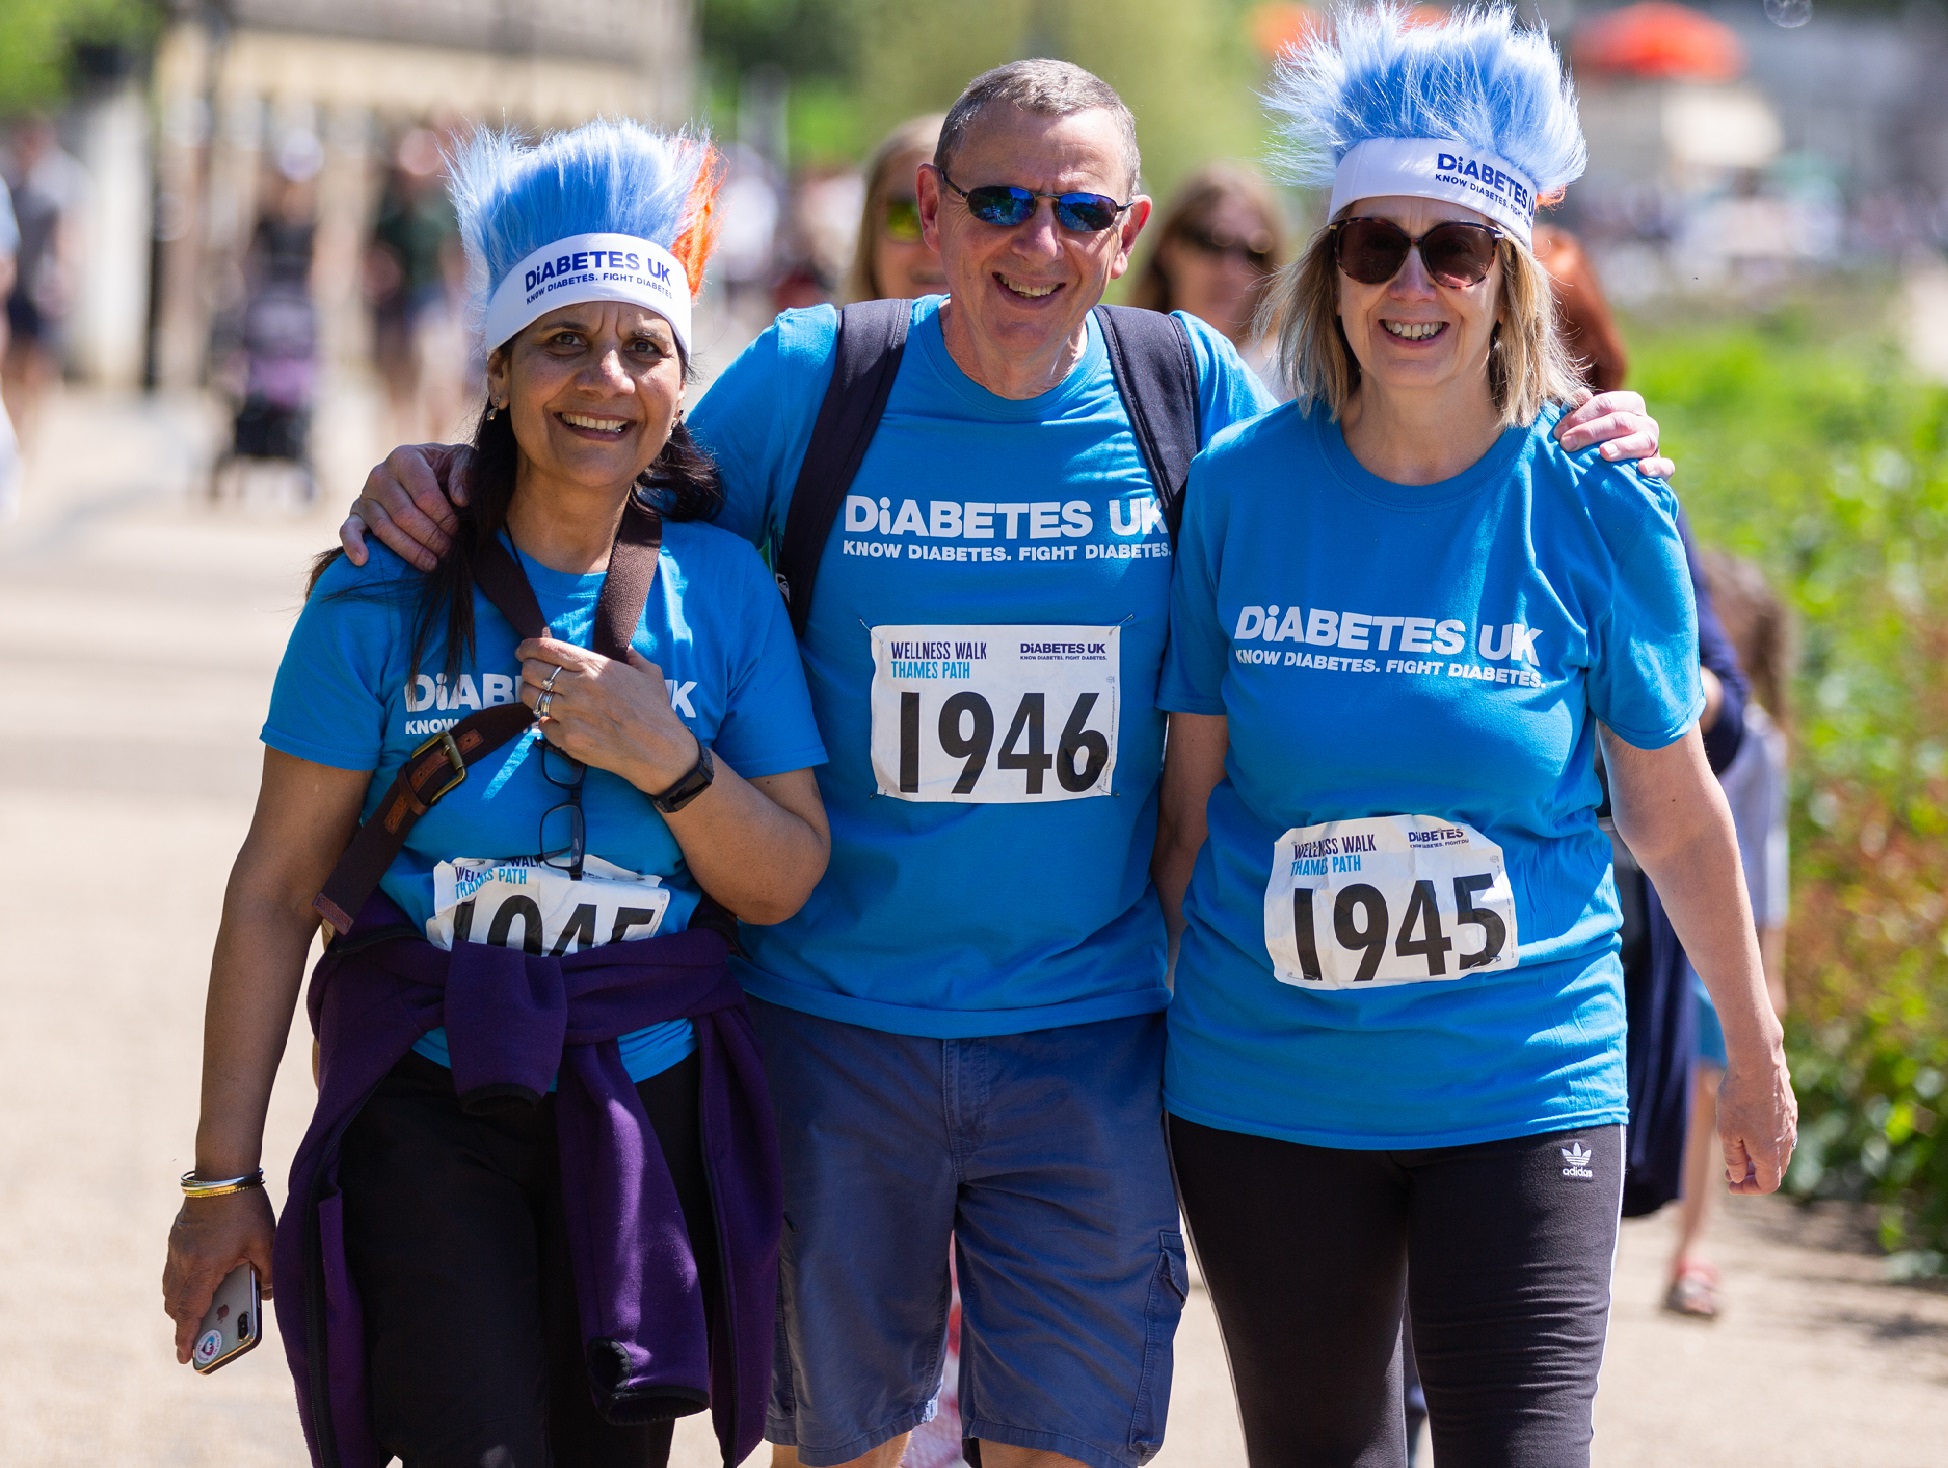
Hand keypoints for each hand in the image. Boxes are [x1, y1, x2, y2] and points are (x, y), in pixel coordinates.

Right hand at [163, 1188, 277, 1362]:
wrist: (222, 1173)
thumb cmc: (246, 1207)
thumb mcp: (266, 1242)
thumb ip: (269, 1273)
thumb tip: (267, 1295)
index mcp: (204, 1267)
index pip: (190, 1312)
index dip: (187, 1338)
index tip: (184, 1358)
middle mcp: (183, 1262)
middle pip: (176, 1305)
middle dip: (185, 1323)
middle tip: (198, 1338)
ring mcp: (176, 1250)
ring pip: (171, 1289)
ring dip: (182, 1304)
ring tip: (201, 1313)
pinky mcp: (176, 1239)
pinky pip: (173, 1272)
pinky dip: (182, 1284)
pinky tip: (201, 1282)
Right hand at [339, 443, 472, 570]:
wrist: (430, 473)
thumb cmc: (449, 469)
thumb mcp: (464, 461)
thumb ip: (467, 473)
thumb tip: (461, 499)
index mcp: (405, 457)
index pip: (425, 496)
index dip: (444, 518)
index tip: (458, 532)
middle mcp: (380, 474)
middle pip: (405, 515)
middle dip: (431, 538)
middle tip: (449, 551)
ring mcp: (365, 494)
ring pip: (384, 529)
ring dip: (410, 550)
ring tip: (432, 563)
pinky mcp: (357, 513)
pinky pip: (348, 529)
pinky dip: (353, 545)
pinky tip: (363, 561)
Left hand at [518, 638, 699, 794]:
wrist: (657, 750)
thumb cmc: (655, 711)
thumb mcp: (650, 673)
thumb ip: (632, 657)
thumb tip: (626, 650)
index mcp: (594, 666)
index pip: (546, 649)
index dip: (528, 647)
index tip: (523, 650)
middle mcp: (577, 687)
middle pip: (530, 671)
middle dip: (526, 670)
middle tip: (531, 674)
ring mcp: (569, 714)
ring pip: (530, 697)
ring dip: (532, 695)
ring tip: (541, 698)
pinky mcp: (567, 738)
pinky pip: (542, 725)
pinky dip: (547, 722)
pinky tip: (559, 722)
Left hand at [1553, 389, 1674, 479]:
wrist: (1611, 474)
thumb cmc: (1591, 443)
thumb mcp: (1582, 423)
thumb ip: (1579, 409)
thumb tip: (1580, 394)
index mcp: (1628, 405)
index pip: (1607, 403)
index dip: (1581, 415)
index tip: (1558, 433)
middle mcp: (1644, 422)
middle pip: (1621, 421)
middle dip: (1591, 431)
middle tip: (1567, 444)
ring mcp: (1653, 444)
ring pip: (1643, 440)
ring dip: (1623, 446)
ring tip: (1604, 453)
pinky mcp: (1661, 467)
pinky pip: (1665, 466)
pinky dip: (1656, 467)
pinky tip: (1642, 470)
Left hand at [1715, 1051, 1797, 1194]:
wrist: (1758, 1064)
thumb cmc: (1738, 1099)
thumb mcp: (1727, 1133)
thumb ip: (1733, 1159)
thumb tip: (1738, 1177)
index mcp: (1771, 1153)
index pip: (1768, 1185)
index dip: (1749, 1189)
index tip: (1731, 1185)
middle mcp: (1786, 1143)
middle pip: (1774, 1170)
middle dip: (1752, 1175)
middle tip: (1730, 1171)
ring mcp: (1791, 1126)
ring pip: (1778, 1152)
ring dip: (1759, 1158)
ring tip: (1737, 1151)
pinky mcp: (1790, 1111)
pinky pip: (1781, 1135)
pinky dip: (1766, 1141)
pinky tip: (1749, 1129)